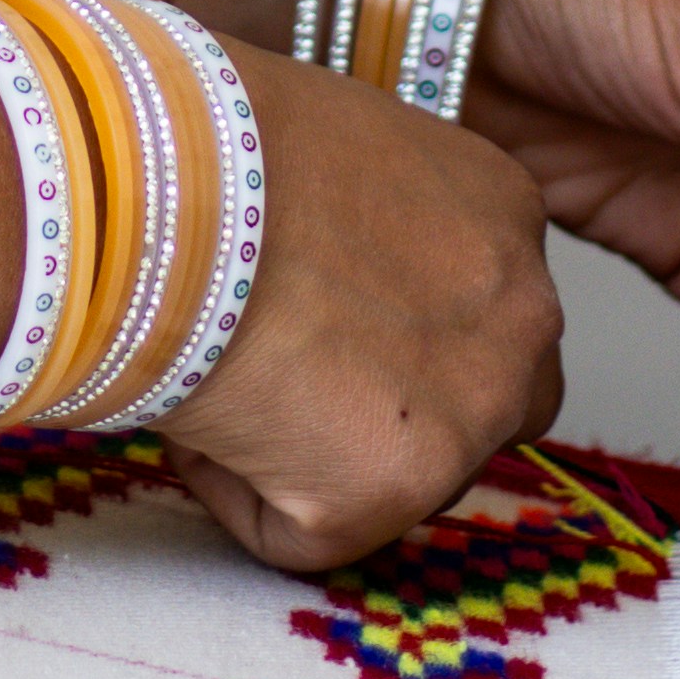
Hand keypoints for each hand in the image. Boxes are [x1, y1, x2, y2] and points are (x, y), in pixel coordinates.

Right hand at [154, 37, 564, 572]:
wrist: (159, 192)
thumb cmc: (215, 144)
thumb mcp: (344, 148)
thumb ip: (378, 219)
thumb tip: (329, 271)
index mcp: (507, 215)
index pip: (483, 308)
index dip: (395, 324)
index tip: (319, 313)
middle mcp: (521, 320)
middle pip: (484, 404)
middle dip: (399, 409)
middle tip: (286, 372)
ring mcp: (466, 416)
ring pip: (403, 480)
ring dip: (317, 456)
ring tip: (225, 377)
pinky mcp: (385, 497)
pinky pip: (302, 533)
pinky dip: (237, 491)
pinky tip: (197, 412)